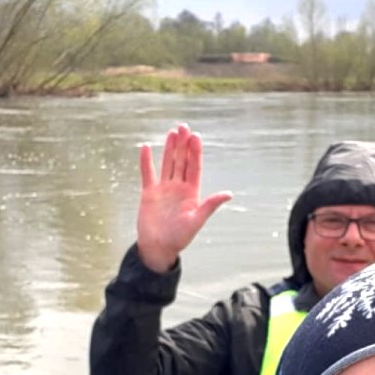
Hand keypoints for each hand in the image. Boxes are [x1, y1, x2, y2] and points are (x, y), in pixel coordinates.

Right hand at [135, 124, 232, 272]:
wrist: (158, 248)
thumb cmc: (179, 237)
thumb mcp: (196, 221)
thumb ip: (210, 205)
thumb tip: (228, 194)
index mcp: (191, 193)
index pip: (194, 167)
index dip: (195, 152)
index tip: (196, 136)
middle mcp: (178, 187)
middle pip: (181, 161)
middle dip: (183, 144)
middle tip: (184, 127)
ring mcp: (163, 189)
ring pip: (167, 164)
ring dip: (169, 148)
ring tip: (172, 132)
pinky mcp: (149, 193)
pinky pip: (147, 173)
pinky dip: (146, 161)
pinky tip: (146, 147)